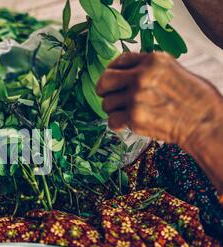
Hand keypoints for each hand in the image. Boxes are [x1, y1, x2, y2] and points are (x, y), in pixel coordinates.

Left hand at [96, 52, 222, 148]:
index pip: (120, 60)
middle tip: (107, 96)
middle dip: (103, 89)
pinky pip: (112, 120)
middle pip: (105, 80)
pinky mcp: (134, 117)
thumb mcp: (174, 70)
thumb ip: (149, 69)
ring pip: (107, 103)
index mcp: (153, 60)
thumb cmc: (195, 99)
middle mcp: (141, 76)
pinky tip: (126, 124)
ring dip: (114, 110)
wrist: (206, 123)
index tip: (112, 79)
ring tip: (127, 113)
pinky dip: (117, 124)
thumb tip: (125, 73)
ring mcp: (136, 97)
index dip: (112, 70)